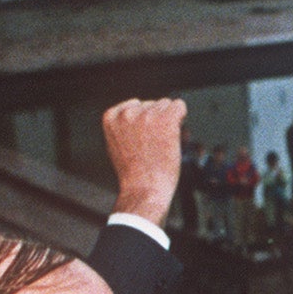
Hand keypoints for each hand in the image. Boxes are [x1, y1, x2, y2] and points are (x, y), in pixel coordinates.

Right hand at [103, 98, 187, 224]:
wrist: (144, 190)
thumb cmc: (133, 174)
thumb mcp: (117, 145)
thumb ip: (124, 126)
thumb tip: (138, 111)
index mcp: (111, 117)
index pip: (136, 104)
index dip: (145, 119)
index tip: (144, 137)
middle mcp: (127, 113)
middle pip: (153, 104)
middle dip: (157, 120)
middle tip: (154, 145)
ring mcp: (147, 115)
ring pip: (167, 105)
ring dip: (169, 121)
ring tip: (162, 144)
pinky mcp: (165, 119)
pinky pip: (179, 106)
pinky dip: (181, 117)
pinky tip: (175, 133)